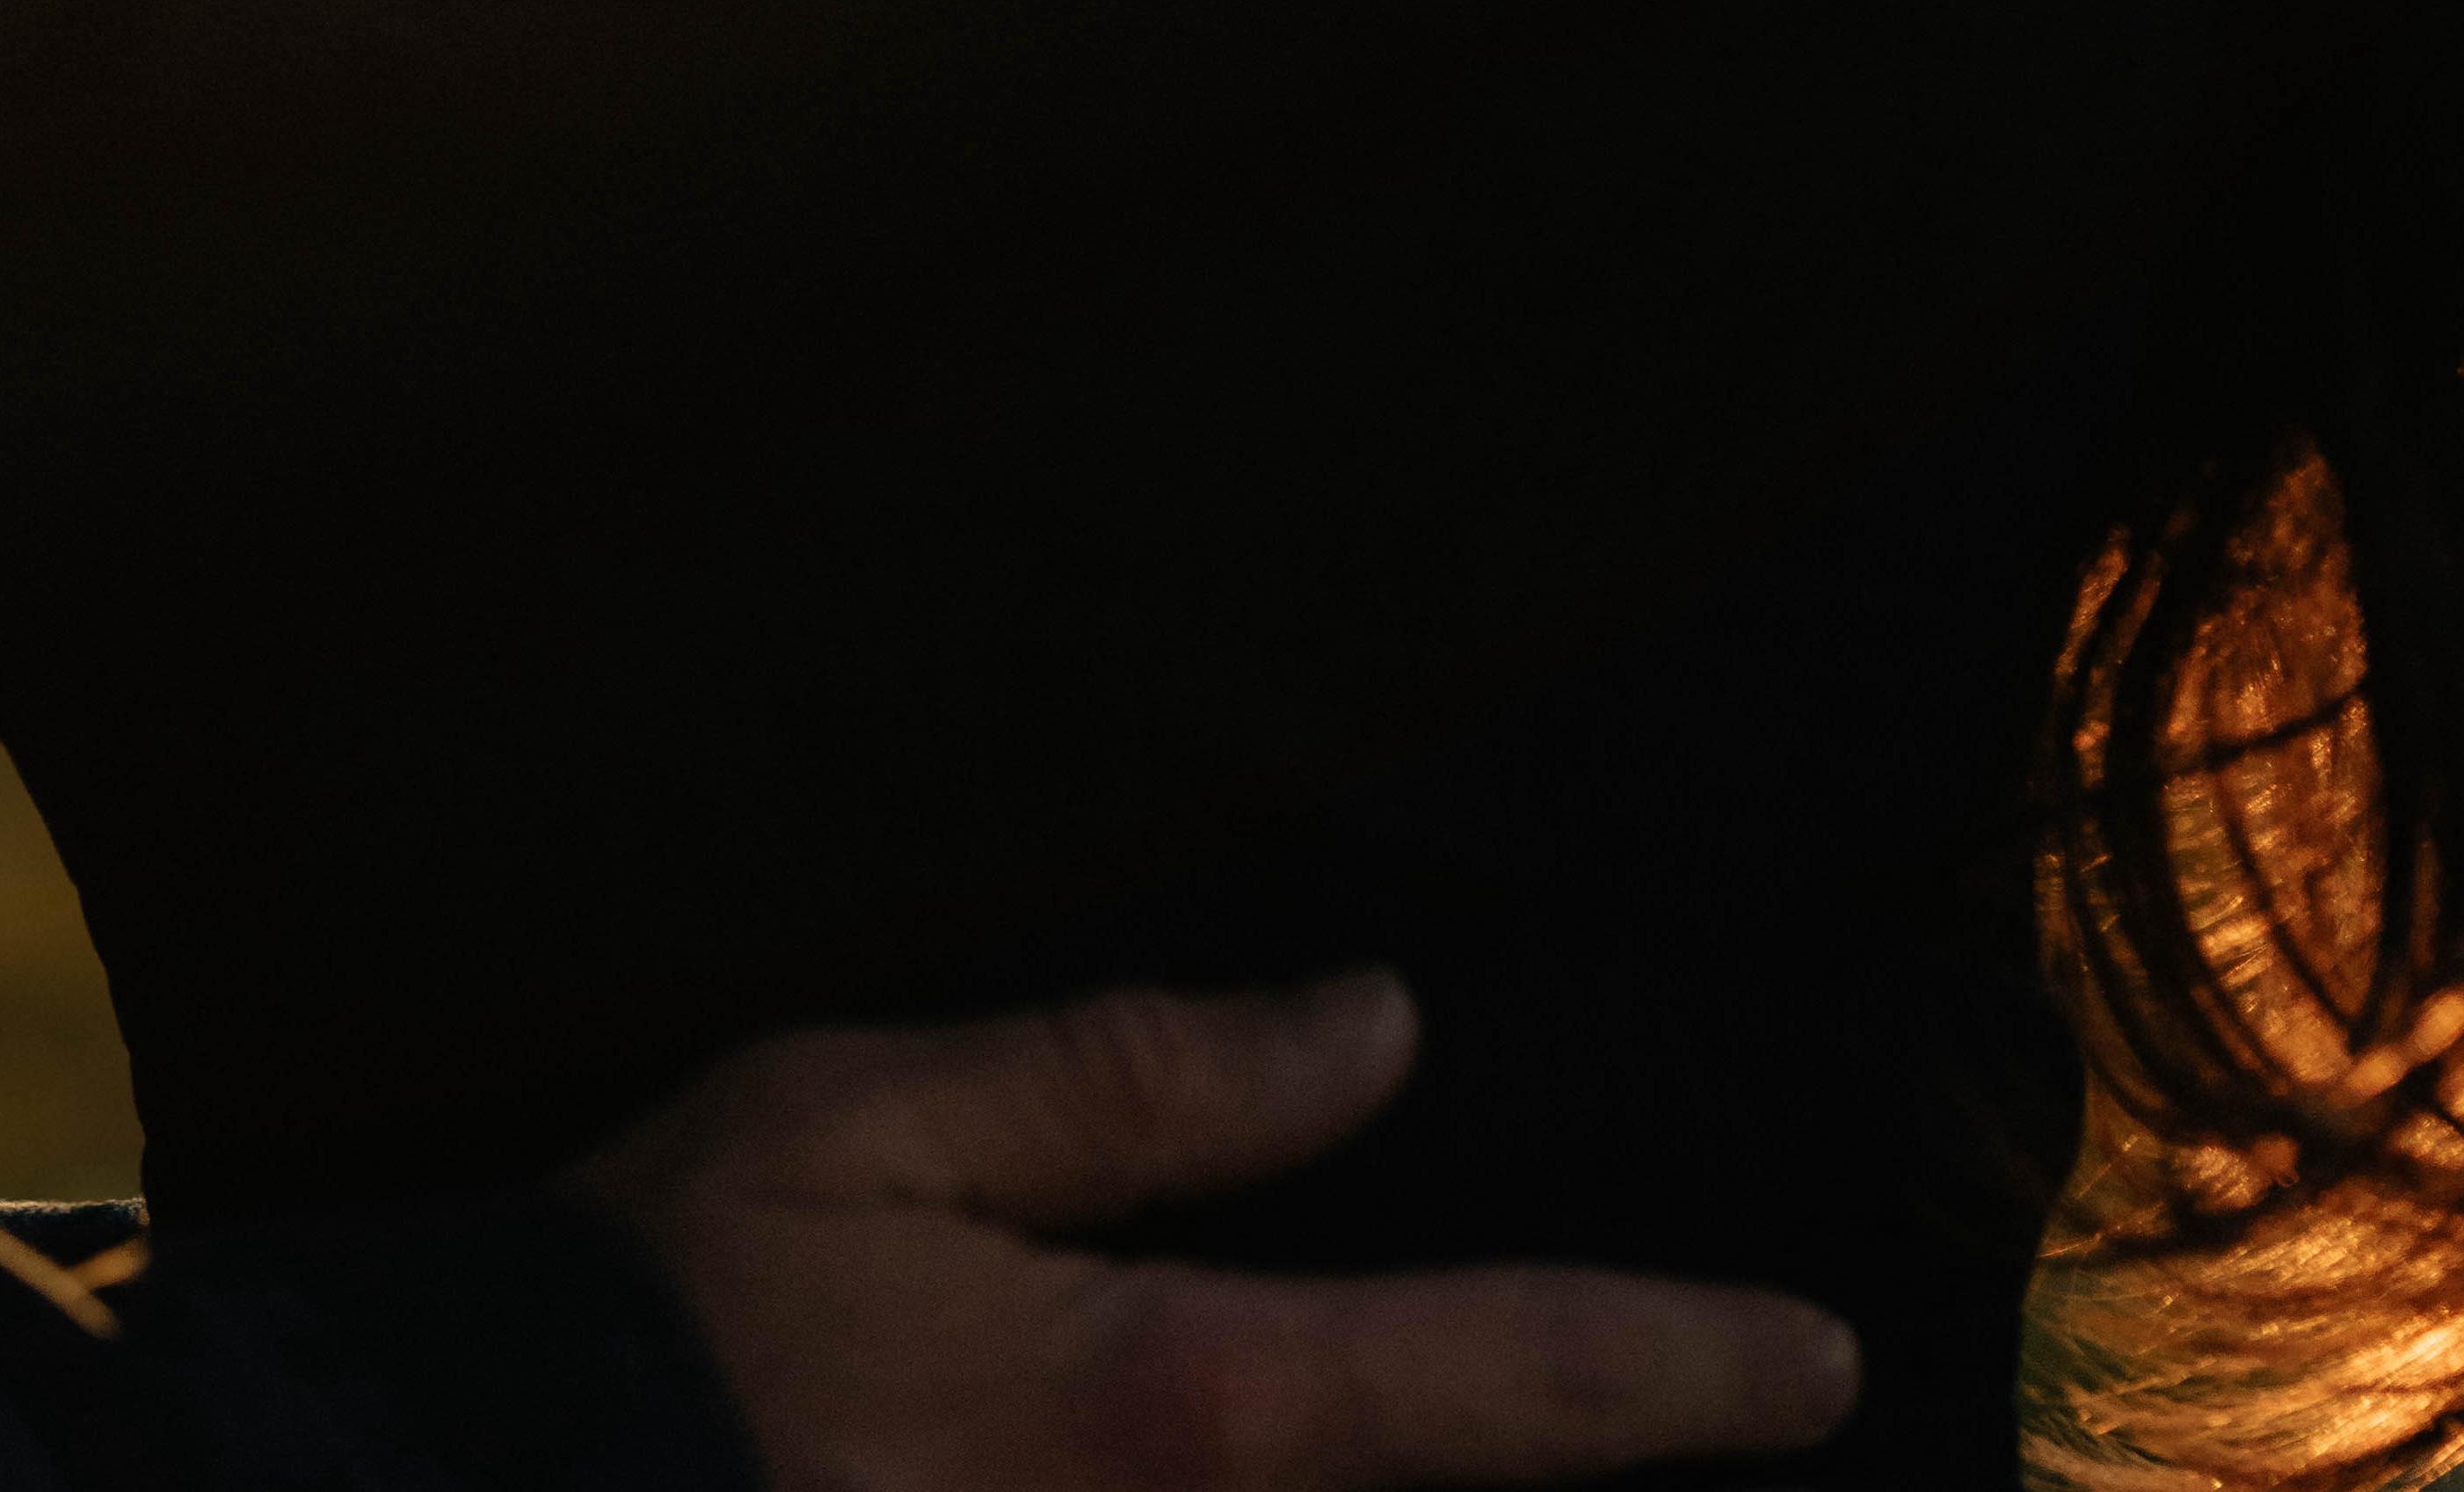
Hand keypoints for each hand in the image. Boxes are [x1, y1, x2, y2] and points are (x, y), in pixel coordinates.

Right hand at [593, 971, 1862, 1491]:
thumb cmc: (658, 1312)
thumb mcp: (865, 1124)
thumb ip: (1130, 1083)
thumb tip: (1376, 1030)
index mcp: (1169, 1410)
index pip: (1498, 1379)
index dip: (1682, 1364)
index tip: (1818, 1358)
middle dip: (1600, 1457)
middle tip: (1741, 1413)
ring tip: (1528, 1449)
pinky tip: (1305, 1481)